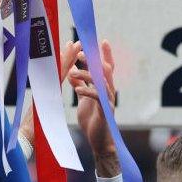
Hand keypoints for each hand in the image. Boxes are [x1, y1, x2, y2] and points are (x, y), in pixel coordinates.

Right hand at [18, 40, 84, 146]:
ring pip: (58, 72)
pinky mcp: (44, 96)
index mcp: (47, 94)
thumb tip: (45, 106)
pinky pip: (55, 82)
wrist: (23, 140)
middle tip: (77, 41)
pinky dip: (62, 71)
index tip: (72, 49)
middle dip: (68, 55)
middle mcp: (45, 90)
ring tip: (77, 44)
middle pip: (58, 69)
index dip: (66, 61)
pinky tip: (69, 61)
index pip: (59, 74)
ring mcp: (44, 92)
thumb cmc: (30, 133)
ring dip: (68, 57)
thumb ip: (44, 109)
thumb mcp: (41, 117)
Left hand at [67, 40, 118, 174]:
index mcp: (103, 88)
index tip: (102, 41)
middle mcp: (108, 92)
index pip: (106, 67)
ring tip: (73, 73)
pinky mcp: (105, 111)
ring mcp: (108, 101)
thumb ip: (81, 85)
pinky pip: (97, 98)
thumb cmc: (92, 120)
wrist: (99, 141)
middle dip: (93, 61)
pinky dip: (87, 92)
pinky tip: (77, 89)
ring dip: (86, 76)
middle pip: (104, 71)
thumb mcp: (84, 99)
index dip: (105, 54)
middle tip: (81, 54)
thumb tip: (73, 72)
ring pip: (100, 82)